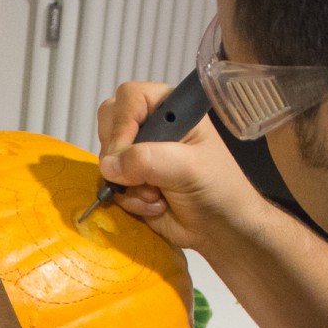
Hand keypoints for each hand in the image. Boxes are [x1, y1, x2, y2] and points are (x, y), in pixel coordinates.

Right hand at [96, 80, 268, 252]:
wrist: (221, 229)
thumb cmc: (217, 190)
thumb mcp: (188, 168)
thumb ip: (147, 160)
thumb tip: (108, 166)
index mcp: (171, 111)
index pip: (130, 98)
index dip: (122, 124)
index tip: (126, 154)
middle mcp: (152, 127)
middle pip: (109, 122)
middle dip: (120, 155)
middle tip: (141, 176)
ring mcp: (138, 154)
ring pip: (107, 158)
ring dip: (128, 184)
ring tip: (158, 196)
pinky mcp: (131, 181)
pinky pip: (109, 184)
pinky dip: (128, 199)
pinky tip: (155, 206)